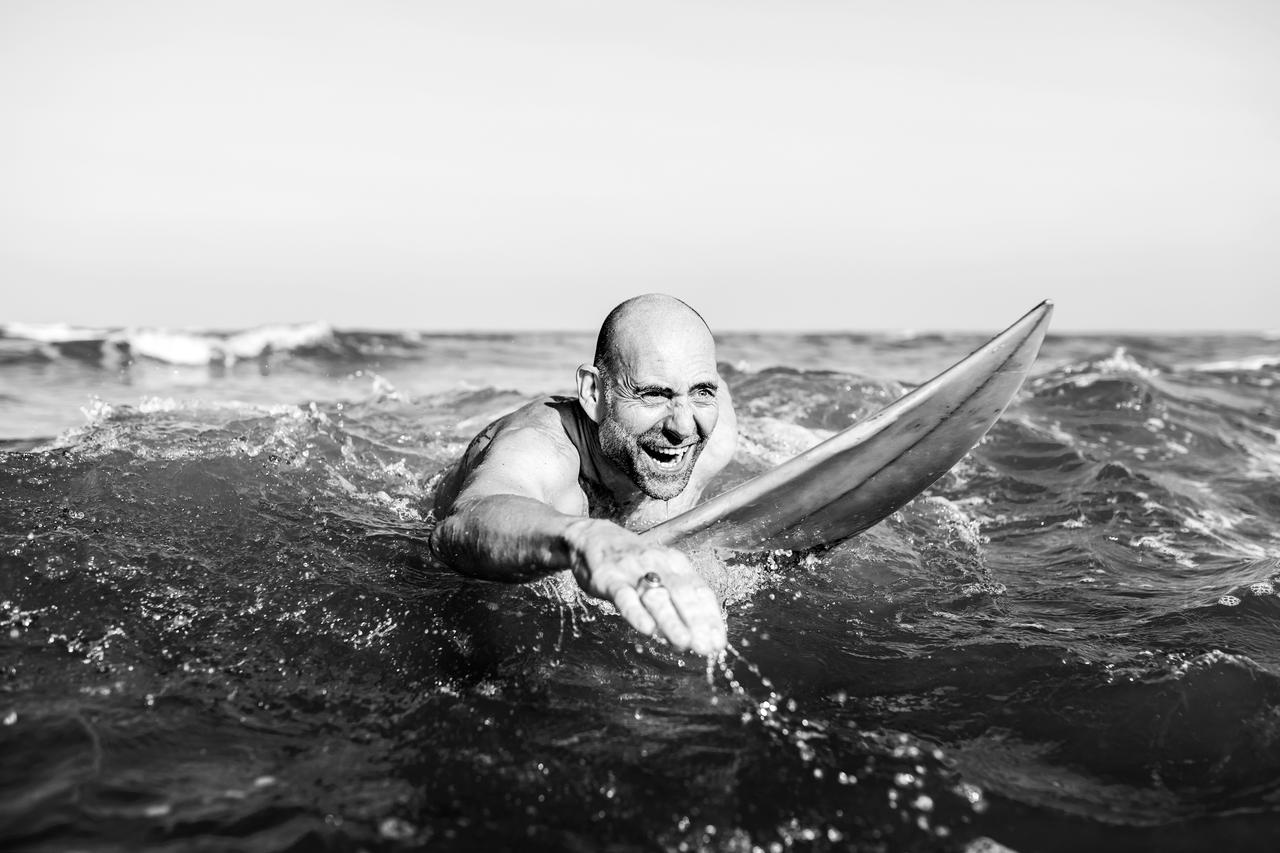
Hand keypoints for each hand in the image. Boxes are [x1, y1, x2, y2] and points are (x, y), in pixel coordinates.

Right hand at [564, 519, 726, 656]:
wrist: (594, 537)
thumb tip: (693, 634)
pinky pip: (625, 597)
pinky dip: (637, 613)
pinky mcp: (610, 578)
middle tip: (706, 647)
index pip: (700, 590)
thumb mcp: (660, 572)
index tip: (719, 642)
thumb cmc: (631, 562)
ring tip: (683, 643)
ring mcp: (634, 570)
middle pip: (683, 594)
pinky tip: (647, 629)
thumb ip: (675, 601)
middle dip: (697, 622)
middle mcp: (659, 564)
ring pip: (656, 598)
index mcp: (676, 563)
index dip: (711, 618)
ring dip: (672, 622)